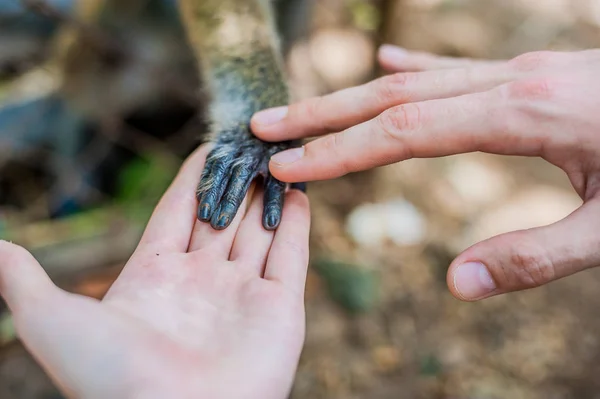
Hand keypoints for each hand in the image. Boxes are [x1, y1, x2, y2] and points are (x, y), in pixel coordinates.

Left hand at [0, 146, 310, 398]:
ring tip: (277, 156)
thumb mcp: (51, 321)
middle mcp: (203, 283)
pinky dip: (296, 223)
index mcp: (155, 278)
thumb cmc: (110, 379)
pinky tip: (299, 191)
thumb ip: (25, 280)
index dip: (194, 178)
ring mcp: (243, 295)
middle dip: (236, 179)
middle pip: (223, 216)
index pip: (179, 212)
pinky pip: (291, 256)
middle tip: (249, 141)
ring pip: (260, 230)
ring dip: (268, 194)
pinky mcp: (281, 310)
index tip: (208, 145)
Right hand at [251, 46, 599, 301]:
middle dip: (322, 115)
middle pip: (391, 96)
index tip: (289, 167)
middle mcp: (512, 81)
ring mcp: (521, 71)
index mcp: (525, 114)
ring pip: (416, 82)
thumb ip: (535, 258)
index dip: (340, 152)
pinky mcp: (531, 75)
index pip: (403, 132)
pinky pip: (455, 72)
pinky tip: (385, 69)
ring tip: (303, 108)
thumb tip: (454, 285)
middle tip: (264, 128)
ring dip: (352, 96)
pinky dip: (412, 72)